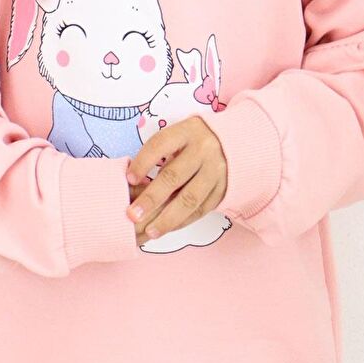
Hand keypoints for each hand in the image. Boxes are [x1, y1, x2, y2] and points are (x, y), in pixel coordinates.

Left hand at [125, 115, 226, 244]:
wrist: (234, 142)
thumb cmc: (194, 141)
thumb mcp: (179, 136)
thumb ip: (161, 156)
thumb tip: (132, 184)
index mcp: (188, 131)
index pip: (160, 145)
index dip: (143, 162)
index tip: (129, 179)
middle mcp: (204, 150)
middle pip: (174, 176)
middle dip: (151, 198)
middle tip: (132, 215)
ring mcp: (216, 171)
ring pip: (190, 198)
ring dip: (167, 218)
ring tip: (150, 231)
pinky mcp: (223, 189)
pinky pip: (202, 209)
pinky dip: (183, 221)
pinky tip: (168, 228)